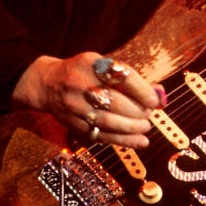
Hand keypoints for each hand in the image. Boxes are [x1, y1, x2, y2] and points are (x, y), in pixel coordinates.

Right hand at [11, 52, 159, 147]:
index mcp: (90, 64)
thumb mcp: (99, 65)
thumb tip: (159, 93)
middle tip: (149, 115)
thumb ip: (127, 77)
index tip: (154, 100)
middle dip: (138, 112)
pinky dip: (123, 140)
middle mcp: (80, 83)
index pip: (121, 76)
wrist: (46, 83)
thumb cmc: (81, 72)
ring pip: (108, 121)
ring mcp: (75, 106)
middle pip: (115, 101)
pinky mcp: (74, 124)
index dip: (142, 90)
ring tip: (146, 128)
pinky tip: (139, 141)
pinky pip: (101, 135)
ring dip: (132, 128)